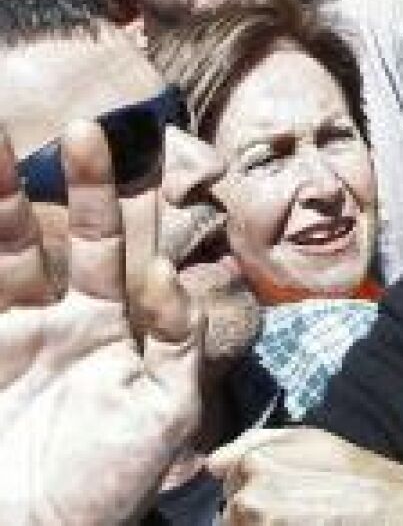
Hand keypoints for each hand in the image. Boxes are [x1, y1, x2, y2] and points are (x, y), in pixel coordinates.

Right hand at [0, 124, 203, 522]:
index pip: (125, 250)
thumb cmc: (112, 483)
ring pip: (10, 252)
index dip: (127, 205)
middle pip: (67, 236)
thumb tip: (162, 269)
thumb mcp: (166, 410)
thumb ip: (176, 338)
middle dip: (75, 184)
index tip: (140, 161)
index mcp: (116, 326)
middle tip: (85, 129)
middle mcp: (64, 321)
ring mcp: (15, 335)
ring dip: (3, 201)